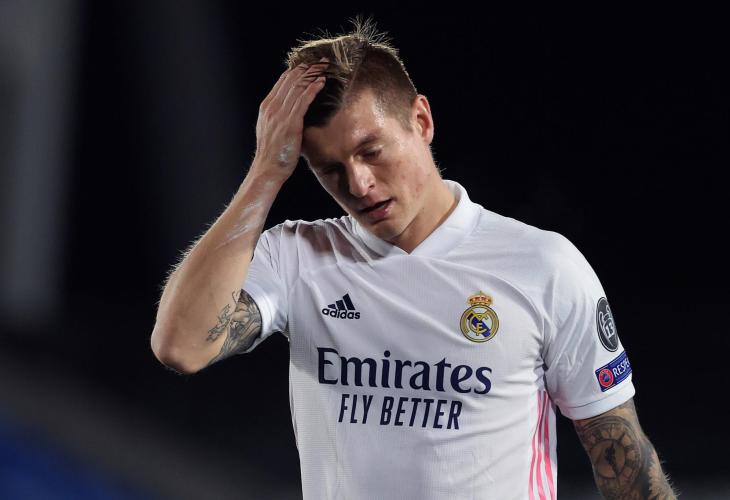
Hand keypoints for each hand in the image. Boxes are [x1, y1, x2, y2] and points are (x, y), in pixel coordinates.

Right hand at [252, 57, 328, 180]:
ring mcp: (280, 114)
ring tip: (325, 67)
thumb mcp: (272, 131)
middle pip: (290, 80)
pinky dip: (313, 89)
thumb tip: (292, 112)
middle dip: (307, 68)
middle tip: (321, 61)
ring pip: (297, 87)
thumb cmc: (274, 154)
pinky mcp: (290, 122)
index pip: (282, 82)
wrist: (268, 169)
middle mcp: (272, 107)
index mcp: (267, 107)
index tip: (310, 65)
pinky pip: (303, 101)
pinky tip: (322, 82)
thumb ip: (280, 118)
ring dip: (313, 75)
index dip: (297, 71)